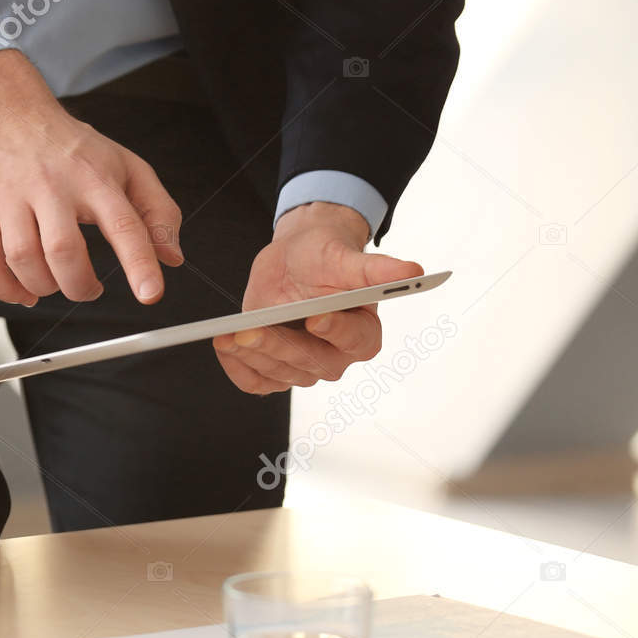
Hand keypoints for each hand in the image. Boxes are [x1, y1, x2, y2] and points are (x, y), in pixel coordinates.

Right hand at [0, 50, 183, 305]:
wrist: (8, 112)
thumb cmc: (73, 148)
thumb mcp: (126, 166)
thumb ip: (157, 211)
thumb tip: (172, 258)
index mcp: (95, 177)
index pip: (123, 223)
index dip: (139, 263)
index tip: (150, 294)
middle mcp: (52, 185)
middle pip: (63, 250)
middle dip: (80, 286)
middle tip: (89, 288)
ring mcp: (10, 196)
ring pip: (22, 259)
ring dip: (44, 286)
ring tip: (56, 283)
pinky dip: (5, 290)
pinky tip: (24, 291)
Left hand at [214, 201, 422, 394]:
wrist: (296, 259)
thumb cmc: (325, 257)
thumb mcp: (345, 256)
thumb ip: (376, 269)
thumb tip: (413, 270)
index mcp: (363, 332)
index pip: (355, 340)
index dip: (336, 330)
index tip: (316, 317)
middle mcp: (336, 356)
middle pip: (310, 362)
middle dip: (279, 346)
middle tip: (250, 331)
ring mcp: (303, 365)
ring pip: (279, 374)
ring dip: (252, 357)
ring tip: (229, 336)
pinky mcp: (276, 366)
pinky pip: (257, 382)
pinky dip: (238, 369)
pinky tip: (224, 348)